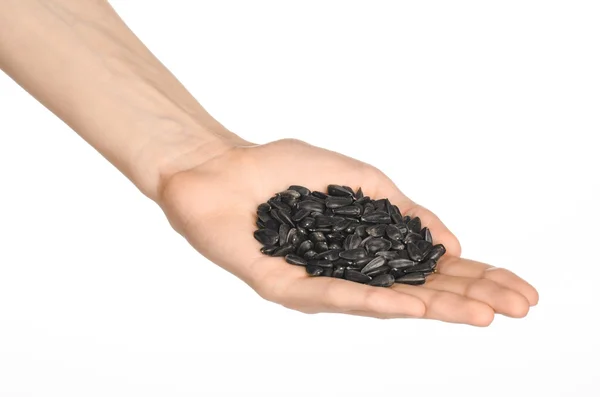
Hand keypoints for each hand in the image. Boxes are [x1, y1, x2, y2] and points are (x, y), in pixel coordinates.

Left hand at [159, 139, 538, 325]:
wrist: (221, 168)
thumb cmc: (283, 168)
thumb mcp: (358, 180)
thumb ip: (404, 210)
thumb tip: (454, 240)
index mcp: (369, 246)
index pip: (431, 266)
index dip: (477, 276)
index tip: (522, 289)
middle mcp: (351, 270)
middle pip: (419, 290)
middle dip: (470, 298)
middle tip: (520, 308)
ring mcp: (322, 281)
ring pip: (386, 300)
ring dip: (437, 307)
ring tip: (483, 314)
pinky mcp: (287, 286)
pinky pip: (334, 296)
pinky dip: (375, 301)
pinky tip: (412, 307)